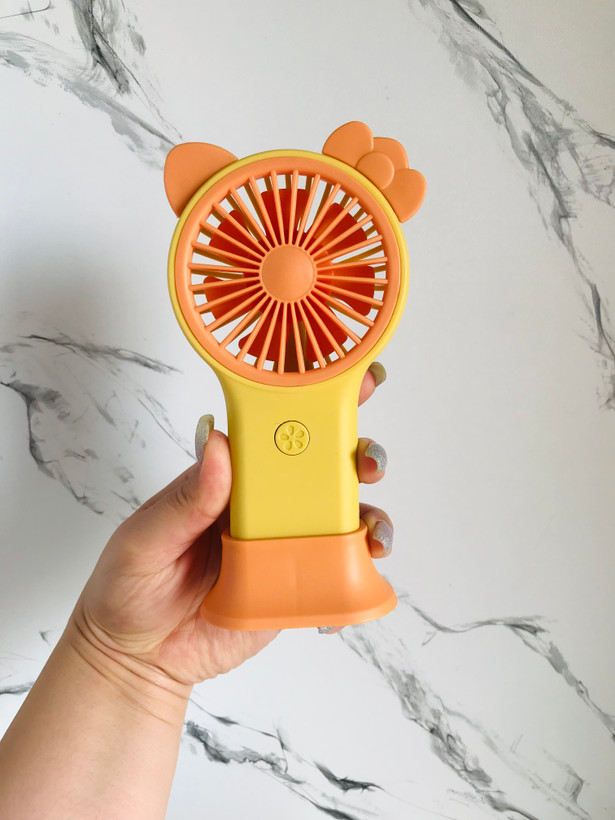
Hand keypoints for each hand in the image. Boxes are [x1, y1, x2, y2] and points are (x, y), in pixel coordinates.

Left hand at [68, 367, 392, 688]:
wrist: (138, 659)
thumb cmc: (130, 588)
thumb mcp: (145, 538)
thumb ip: (184, 500)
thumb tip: (217, 445)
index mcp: (230, 479)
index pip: (274, 431)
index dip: (312, 402)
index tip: (343, 382)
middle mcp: (265, 506)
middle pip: (323, 469)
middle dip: (359, 455)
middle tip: (368, 461)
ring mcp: (284, 545)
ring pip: (341, 519)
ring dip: (369, 515)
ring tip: (373, 533)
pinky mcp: (295, 586)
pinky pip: (338, 573)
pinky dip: (360, 573)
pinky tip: (360, 578)